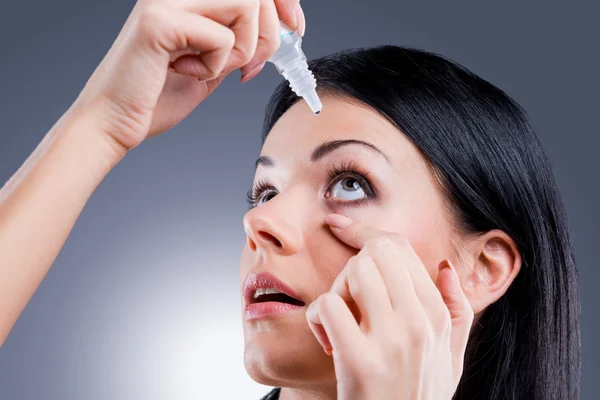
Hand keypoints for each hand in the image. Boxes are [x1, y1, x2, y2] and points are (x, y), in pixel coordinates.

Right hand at [70, 0, 304, 152]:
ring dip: (245, 48)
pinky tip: (187, 74)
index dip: (281, 1)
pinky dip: (217, 65)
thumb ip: (237, 45)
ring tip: (218, 71)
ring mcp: (165, 1)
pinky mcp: (158, 22)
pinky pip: (222, 37)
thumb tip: (277, 33)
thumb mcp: (211, 67)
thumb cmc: (155, 98)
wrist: (113, 124)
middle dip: (269, 34)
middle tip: (252, 67)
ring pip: (245, 5)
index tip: (295, 26)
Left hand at [306, 214, 473, 399]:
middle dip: (353, 265)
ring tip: (342, 322)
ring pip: (353, 272)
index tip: (339, 225)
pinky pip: (328, 306)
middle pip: (376, 252)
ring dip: (337, 291)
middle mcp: (421, 323)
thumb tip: (446, 266)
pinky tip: (328, 342)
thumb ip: (457, 310)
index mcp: (439, 316)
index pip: (399, 247)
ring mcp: (392, 341)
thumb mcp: (450, 358)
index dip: (364, 231)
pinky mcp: (359, 361)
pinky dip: (317, 319)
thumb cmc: (417, 394)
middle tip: (349, 299)